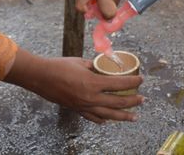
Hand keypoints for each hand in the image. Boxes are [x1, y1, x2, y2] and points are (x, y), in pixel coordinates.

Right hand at [4, 48, 142, 122]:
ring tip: (134, 116)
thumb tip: (103, 66)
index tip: (141, 80)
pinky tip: (108, 120)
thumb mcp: (80, 62)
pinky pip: (93, 117)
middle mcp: (91, 97)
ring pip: (109, 114)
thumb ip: (94, 66)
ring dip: (124, 116)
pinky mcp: (77, 110)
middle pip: (118, 102)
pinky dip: (103, 119)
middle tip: (142, 99)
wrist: (41, 77)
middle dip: (133, 101)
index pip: (119, 84)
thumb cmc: (59, 66)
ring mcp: (84, 106)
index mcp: (93, 82)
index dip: (133, 82)